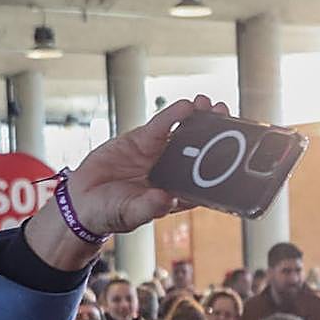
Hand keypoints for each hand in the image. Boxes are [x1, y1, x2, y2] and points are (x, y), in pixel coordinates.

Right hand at [24, 95, 228, 270]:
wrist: (82, 201)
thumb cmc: (110, 214)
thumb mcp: (129, 213)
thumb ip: (147, 207)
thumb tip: (165, 199)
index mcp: (177, 194)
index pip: (207, 180)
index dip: (223, 168)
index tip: (238, 156)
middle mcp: (173, 173)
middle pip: (201, 152)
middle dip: (216, 136)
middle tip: (229, 119)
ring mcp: (159, 155)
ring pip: (184, 135)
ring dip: (199, 120)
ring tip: (212, 106)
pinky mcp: (142, 141)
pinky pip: (161, 126)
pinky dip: (172, 116)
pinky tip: (186, 106)